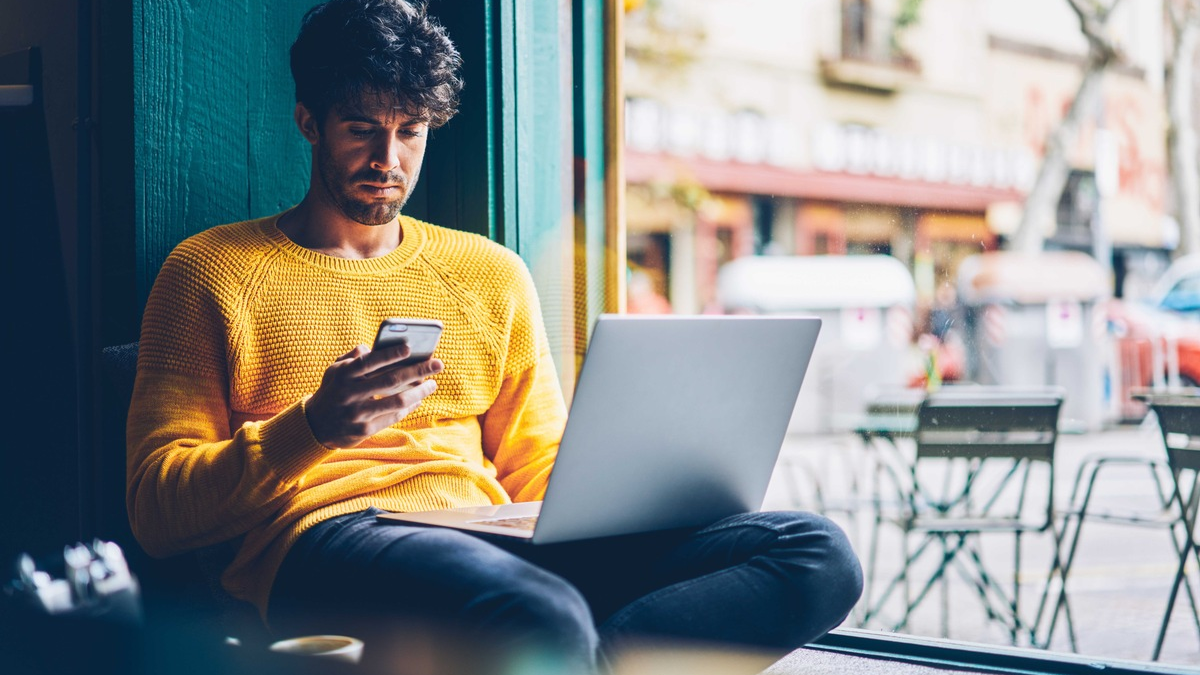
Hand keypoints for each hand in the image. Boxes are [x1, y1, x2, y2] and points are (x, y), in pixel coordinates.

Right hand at [304, 343, 443, 447]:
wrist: (316, 425)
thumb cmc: (333, 391)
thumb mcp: (335, 371)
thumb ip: (353, 357)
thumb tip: (371, 346)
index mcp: (344, 374)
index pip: (370, 361)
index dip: (390, 354)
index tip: (410, 347)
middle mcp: (350, 393)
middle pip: (391, 380)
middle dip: (418, 371)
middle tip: (438, 364)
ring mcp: (358, 413)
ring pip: (397, 401)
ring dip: (419, 392)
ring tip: (432, 384)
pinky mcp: (364, 430)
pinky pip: (393, 417)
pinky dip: (409, 407)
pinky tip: (419, 399)